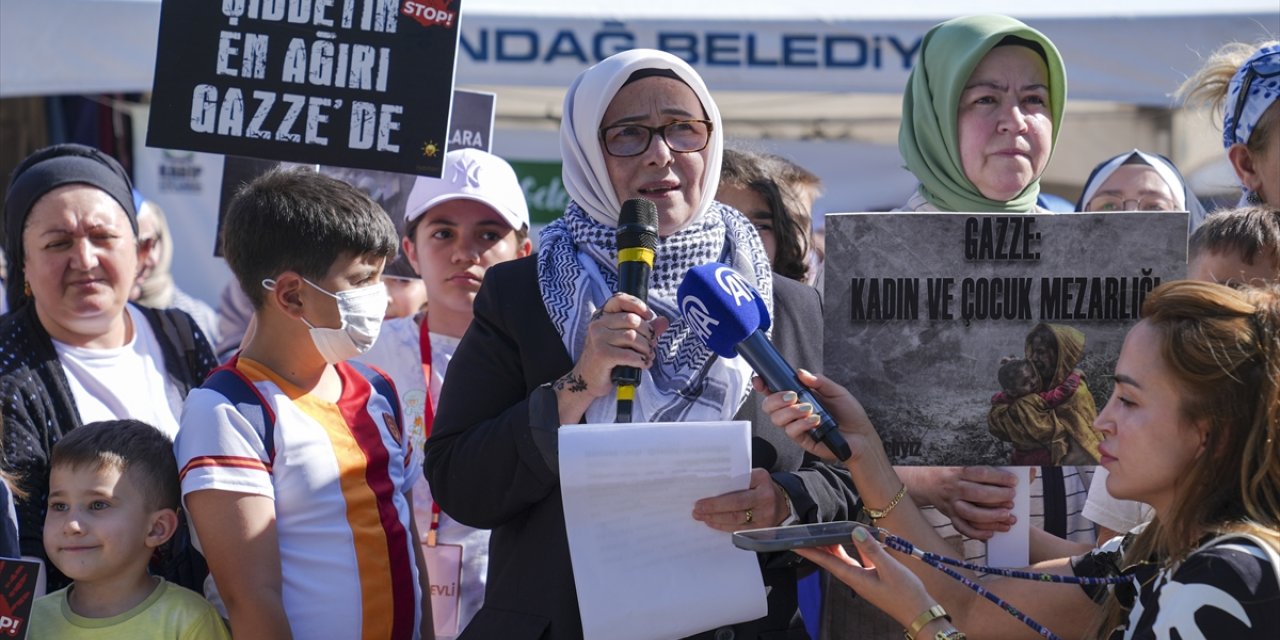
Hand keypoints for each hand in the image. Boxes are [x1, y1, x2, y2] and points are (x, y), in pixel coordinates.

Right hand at [553, 293, 668, 422]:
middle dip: (648, 333)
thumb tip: (664, 321)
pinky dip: (641, 360)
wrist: (589, 379)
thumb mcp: (625, 340)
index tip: (649, 316)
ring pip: (633, 337)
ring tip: (647, 356)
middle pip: (632, 319)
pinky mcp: (602, 354)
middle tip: (651, 345)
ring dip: (646, 349)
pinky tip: (643, 365)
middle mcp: (598, 324)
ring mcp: (598, 338)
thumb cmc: (609, 358)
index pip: (619, 299)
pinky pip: (629, 355)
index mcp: (602, 316)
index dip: (637, 305)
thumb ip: (645, 329)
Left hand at [692, 468, 786, 531]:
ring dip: (715, 518)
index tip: (701, 497)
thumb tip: (710, 486)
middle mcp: (765, 497)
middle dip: (713, 507)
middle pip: (736, 504)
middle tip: (697, 509)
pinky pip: (739, 529)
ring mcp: (765, 515)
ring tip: (700, 516)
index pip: (738, 484)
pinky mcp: (762, 529)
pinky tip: (712, 523)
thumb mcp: (755, 478)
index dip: (719, 494)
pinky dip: (723, 526)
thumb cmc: (761, 488)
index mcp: (761, 479)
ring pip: (735, 519)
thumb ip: (738, 480)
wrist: (783, 505)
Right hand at [753, 370, 876, 462]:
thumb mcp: (837, 391)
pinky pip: (791, 431)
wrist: (862, 437)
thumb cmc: (849, 414)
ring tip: (809, 409)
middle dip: (775, 398)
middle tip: (792, 396)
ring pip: (776, 419)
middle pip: (768, 406)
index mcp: (799, 397)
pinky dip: (802, 423)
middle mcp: (793, 412)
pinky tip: (815, 420)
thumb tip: (800, 372)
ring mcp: (796, 426)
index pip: (774, 390)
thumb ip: (819, 381)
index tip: (760, 380)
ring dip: (790, 411)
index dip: (764, 385)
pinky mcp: (802, 440)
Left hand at [794, 525, 937, 629]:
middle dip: (819, 547)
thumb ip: (873, 549)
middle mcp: (857, 579)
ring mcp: (865, 579)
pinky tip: (856, 541)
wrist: (920, 612)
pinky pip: (859, 561)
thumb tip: (856, 530)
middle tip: (807, 533)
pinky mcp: (875, 578)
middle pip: (832, 560)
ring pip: (845, 560)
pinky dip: (855, 550)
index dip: (811, 552)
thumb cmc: (906, 594)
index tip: (795, 544)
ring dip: (835, 547)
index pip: (827, 562)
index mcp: (856, 578)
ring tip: (826, 534)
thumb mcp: (890, 569)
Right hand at [901, 466, 1016, 539]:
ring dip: (991, 518)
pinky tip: (991, 533)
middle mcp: (953, 488)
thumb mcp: (965, 464)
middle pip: (977, 494)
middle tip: (1012, 499)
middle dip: (998, 497)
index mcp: (958, 471)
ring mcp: (951, 504)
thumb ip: (991, 468)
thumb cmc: (952, 472)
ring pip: (971, 514)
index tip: (1014, 481)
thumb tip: (1027, 470)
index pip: (981, 474)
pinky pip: (963, 528)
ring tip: (1008, 517)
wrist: (925, 482)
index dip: (999, 478)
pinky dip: (977, 533)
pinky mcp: (950, 516)